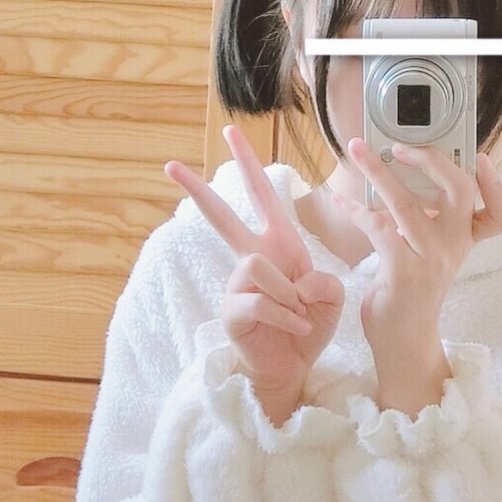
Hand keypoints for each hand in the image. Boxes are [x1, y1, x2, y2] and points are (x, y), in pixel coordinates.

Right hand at [165, 127, 344, 404]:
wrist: (294, 368)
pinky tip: (296, 329)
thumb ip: (324, 280)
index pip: (263, 198)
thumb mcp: (331, 297)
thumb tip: (297, 283)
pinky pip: (262, 302)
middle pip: (221, 217)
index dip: (249, 165)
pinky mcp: (232, 311)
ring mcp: (237, 285)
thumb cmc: (309, 328)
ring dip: (289, 293)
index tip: (232, 133)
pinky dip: (288, 317)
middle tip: (170, 165)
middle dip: (197, 190)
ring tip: (299, 315)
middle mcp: (252, 259)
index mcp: (278, 245)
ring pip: (258, 265)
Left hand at [337, 140, 501, 400]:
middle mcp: (455, 248)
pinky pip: (378, 227)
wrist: (403, 344)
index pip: (501, 213)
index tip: (482, 159)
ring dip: (378, 171)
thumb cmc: (410, 295)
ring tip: (357, 151)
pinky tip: (341, 201)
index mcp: (465, 242)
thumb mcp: (429, 255)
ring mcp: (431, 260)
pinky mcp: (403, 272)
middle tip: (400, 145)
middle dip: (431, 159)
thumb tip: (400, 179)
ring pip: (408, 202)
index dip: (496, 184)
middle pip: (460, 191)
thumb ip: (426, 223)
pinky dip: (356, 210)